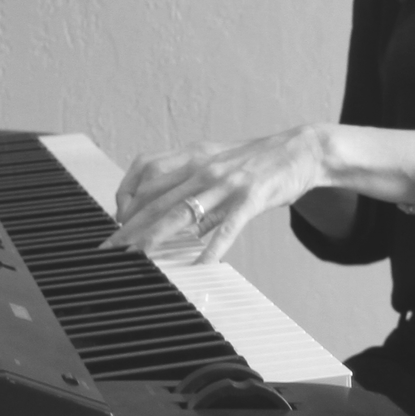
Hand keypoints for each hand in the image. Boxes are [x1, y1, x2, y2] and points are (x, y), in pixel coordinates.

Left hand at [105, 127, 332, 264]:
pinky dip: (211, 249)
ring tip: (138, 258)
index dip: (127, 196)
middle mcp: (206, 166)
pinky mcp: (251, 197)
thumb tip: (179, 222)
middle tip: (110, 249)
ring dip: (155, 237)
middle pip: (157, 198)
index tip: (118, 219)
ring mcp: (228, 182)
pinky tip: (200, 267)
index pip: (147, 171)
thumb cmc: (261, 159)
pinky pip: (226, 227)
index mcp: (196, 155)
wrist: (304, 149)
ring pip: (182, 212)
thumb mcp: (222, 163)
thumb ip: (197, 186)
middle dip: (130, 226)